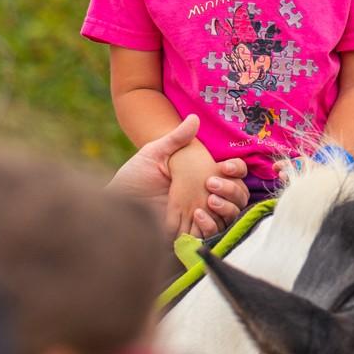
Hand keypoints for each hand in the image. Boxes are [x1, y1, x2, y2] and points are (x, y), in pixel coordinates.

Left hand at [109, 115, 249, 235]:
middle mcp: (205, 198)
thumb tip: (194, 118)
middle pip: (238, 198)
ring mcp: (199, 218)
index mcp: (201, 177)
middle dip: (232, 191)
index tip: (225, 166)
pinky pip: (212, 235)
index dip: (236, 170)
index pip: (234, 174)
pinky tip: (197, 215)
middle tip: (212, 185)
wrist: (115, 204)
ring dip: (225, 209)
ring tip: (209, 200)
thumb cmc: (133, 177)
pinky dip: (210, 226)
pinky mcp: (190, 235)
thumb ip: (176, 138)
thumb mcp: (154, 153)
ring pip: (229, 218)